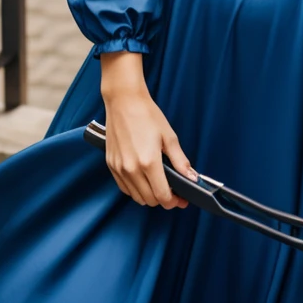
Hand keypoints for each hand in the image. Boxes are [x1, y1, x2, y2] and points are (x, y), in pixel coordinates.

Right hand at [101, 63, 196, 208]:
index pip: (162, 196)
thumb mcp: (169, 136)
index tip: (181, 198)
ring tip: (158, 183)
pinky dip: (135, 189)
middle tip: (172, 190)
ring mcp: (119, 168)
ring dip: (149, 196)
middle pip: (150, 200)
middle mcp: (132, 169)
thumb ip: (180, 161)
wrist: (123, 100)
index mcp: (149, 162)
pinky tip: (143, 179)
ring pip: (136, 197)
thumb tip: (192, 178)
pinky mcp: (111, 165)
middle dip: (163, 199)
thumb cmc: (147, 114)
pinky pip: (124, 188)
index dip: (174, 201)